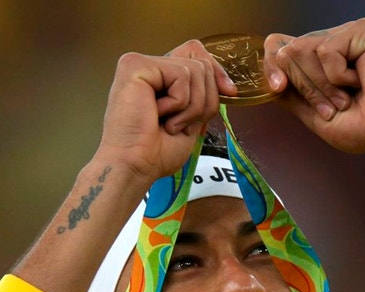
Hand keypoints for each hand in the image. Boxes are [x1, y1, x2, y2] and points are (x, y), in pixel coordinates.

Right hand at [94, 42, 235, 182]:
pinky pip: (182, 74)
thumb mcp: (191, 120)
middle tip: (181, 124)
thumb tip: (228, 86)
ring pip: (196, 70)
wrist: (135, 166)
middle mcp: (149, 67)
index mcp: (160, 78)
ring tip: (168, 123)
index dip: (217, 71)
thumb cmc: (156, 152)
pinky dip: (179, 103)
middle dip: (204, 101)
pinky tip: (158, 115)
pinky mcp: (135, 65)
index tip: (229, 93)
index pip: (196, 53)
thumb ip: (204, 97)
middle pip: (202, 63)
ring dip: (191, 107)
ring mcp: (140, 63)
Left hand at [263, 18, 364, 156]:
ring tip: (346, 97)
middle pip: (287, 51)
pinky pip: (326, 49)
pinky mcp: (361, 30)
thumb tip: (268, 83)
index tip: (279, 88)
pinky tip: (360, 81)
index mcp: (319, 59)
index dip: (270, 66)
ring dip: (322, 85)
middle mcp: (332, 41)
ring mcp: (346, 33)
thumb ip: (291, 95)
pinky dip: (338, 75)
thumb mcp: (314, 115)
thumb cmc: (363, 127)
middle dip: (306, 87)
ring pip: (302, 49)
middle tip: (334, 106)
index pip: (278, 46)